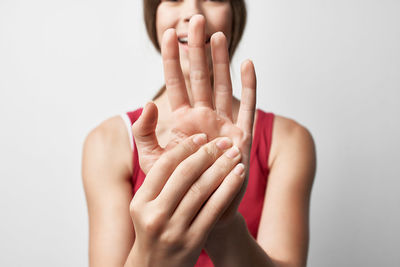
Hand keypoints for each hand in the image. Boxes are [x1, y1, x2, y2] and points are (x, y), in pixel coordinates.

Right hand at [128, 134, 244, 266]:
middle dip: (207, 153)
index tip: (202, 137)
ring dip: (222, 167)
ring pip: (202, 189)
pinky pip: (214, 208)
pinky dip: (228, 188)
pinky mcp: (193, 241)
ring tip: (235, 154)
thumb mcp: (145, 207)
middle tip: (223, 142)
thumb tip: (180, 148)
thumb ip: (158, 181)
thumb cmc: (154, 230)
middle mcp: (155, 215)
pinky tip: (239, 175)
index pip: (165, 165)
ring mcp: (174, 230)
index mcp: (140, 202)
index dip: (186, 147)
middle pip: (185, 174)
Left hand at [132, 15, 255, 224]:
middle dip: (198, 49)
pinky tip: (248, 64)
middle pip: (201, 77)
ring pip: (223, 86)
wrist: (200, 207)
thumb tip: (148, 104)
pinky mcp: (241, 136)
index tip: (169, 34)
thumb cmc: (177, 184)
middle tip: (197, 21)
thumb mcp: (154, 159)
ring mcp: (223, 123)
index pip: (176, 82)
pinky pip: (247, 106)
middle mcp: (204, 116)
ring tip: (218, 36)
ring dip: (222, 61)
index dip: (173, 59)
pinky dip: (250, 86)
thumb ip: (146, 133)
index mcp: (182, 119)